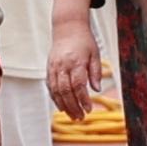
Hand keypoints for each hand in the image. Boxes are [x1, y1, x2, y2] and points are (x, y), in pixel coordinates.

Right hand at [45, 0, 100, 121]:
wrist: (67, 28)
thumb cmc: (84, 41)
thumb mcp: (95, 54)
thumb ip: (96, 72)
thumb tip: (97, 89)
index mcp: (76, 62)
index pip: (78, 85)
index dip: (83, 99)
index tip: (89, 109)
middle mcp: (63, 65)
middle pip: (65, 91)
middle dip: (73, 106)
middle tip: (80, 117)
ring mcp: (54, 67)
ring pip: (56, 91)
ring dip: (64, 105)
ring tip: (72, 116)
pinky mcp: (49, 68)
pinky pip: (50, 86)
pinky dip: (55, 98)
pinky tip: (62, 107)